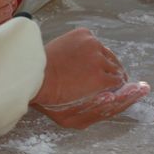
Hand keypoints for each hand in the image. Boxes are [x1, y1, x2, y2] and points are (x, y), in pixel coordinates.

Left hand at [33, 30, 148, 128]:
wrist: (32, 75)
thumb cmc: (51, 100)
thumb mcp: (76, 120)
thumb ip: (102, 111)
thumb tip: (118, 98)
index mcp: (102, 81)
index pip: (121, 82)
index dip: (116, 87)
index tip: (112, 89)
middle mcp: (100, 60)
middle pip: (116, 67)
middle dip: (110, 74)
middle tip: (97, 80)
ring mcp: (92, 44)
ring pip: (106, 54)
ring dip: (101, 61)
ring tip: (86, 69)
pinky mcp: (83, 34)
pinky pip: (94, 43)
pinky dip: (90, 50)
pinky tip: (78, 58)